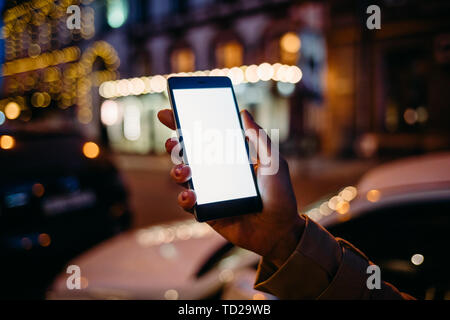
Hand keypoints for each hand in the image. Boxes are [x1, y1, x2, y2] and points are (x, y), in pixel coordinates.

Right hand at [157, 109, 304, 266]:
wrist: (280, 231)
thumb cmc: (280, 195)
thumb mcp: (273, 162)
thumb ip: (259, 138)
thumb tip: (244, 113)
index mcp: (229, 158)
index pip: (204, 139)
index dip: (185, 126)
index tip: (168, 113)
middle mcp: (216, 173)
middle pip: (187, 156)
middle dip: (174, 147)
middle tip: (173, 144)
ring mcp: (209, 192)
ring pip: (182, 178)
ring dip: (176, 171)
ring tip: (184, 170)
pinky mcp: (206, 212)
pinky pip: (187, 204)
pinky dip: (184, 197)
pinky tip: (190, 194)